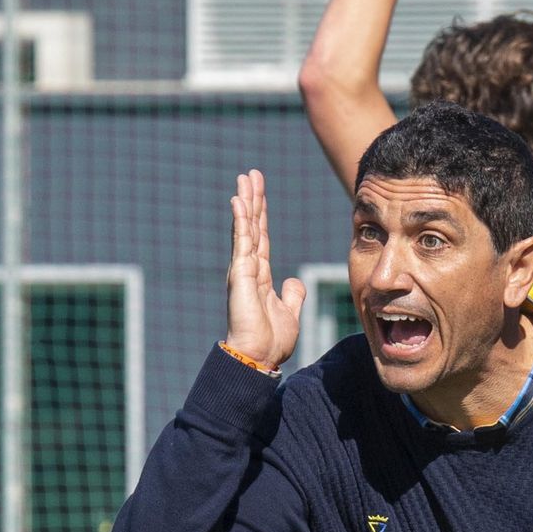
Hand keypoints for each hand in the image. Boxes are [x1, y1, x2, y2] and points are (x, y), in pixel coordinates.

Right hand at [224, 170, 305, 370]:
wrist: (259, 356)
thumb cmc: (271, 339)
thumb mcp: (289, 311)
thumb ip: (291, 295)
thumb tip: (293, 282)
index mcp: (260, 275)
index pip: (262, 237)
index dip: (262, 215)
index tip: (259, 194)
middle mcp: (249, 268)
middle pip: (253, 226)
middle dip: (253, 200)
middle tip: (251, 175)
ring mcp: (243, 269)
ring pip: (246, 228)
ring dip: (247, 202)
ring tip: (245, 179)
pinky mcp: (240, 274)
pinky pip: (242, 241)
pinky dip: (241, 220)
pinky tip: (239, 201)